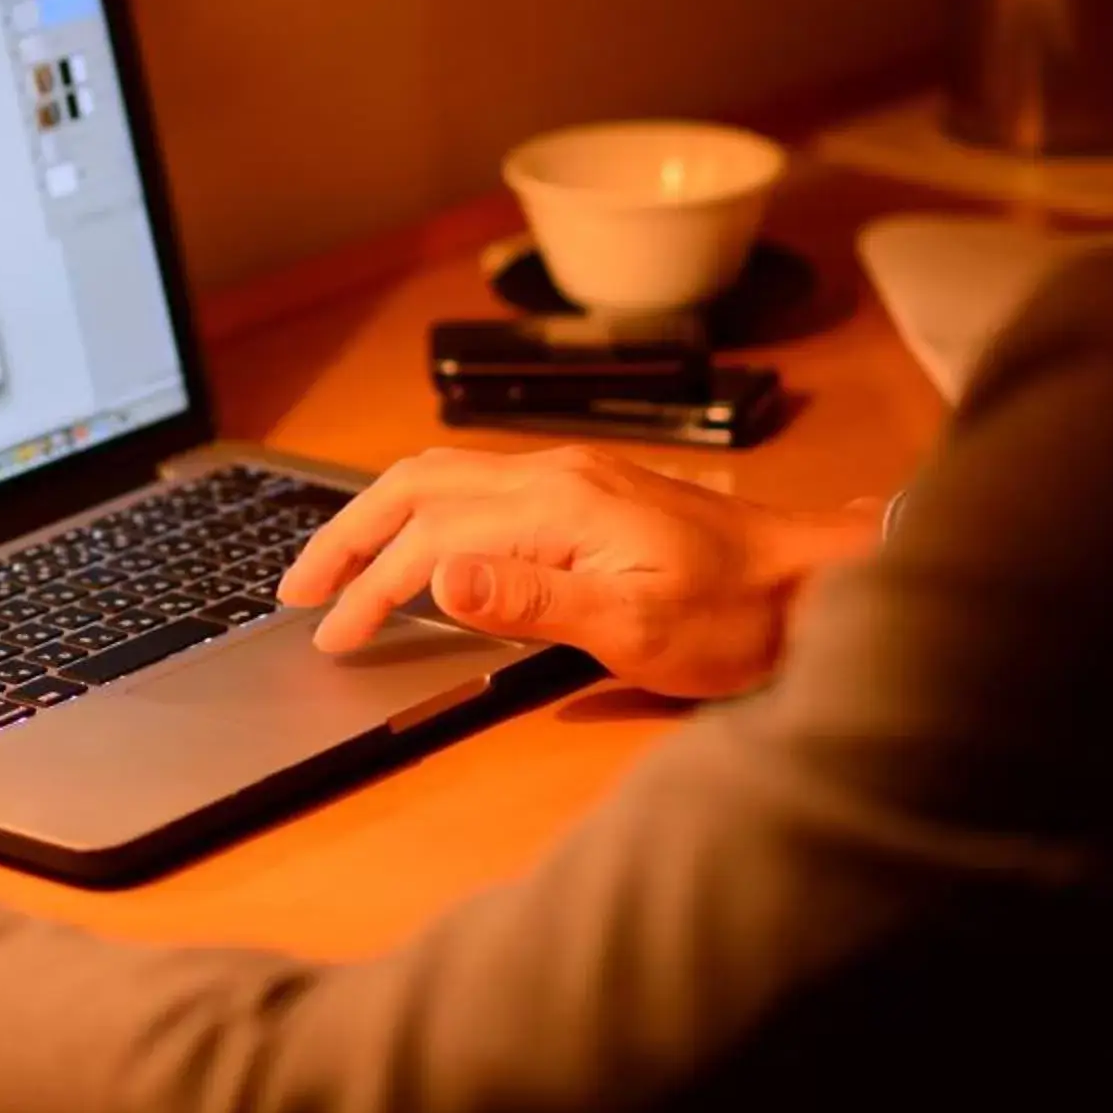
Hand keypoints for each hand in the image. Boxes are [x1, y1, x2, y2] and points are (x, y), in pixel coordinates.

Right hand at [276, 445, 882, 698]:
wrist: (817, 584)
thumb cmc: (740, 617)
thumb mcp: (637, 628)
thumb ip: (531, 602)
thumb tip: (436, 580)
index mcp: (556, 505)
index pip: (430, 541)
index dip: (372, 590)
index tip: (331, 637)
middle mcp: (554, 475)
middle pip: (417, 486)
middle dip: (348, 534)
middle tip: (295, 587)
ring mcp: (570, 478)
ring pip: (443, 476)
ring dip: (379, 515)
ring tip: (337, 562)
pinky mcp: (586, 492)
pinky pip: (476, 484)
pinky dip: (422, 509)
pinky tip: (418, 541)